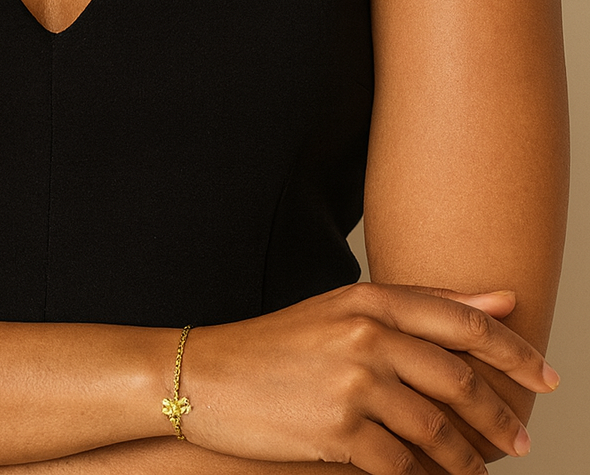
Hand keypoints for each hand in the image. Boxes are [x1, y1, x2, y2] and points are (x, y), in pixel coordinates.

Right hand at [180, 282, 558, 474]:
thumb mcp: (345, 310)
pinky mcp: (335, 432)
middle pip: (458, 378)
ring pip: (436, 429)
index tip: (548, 376)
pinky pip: (400, 467)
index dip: (514, 351)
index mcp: (368, 299)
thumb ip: (420, 305)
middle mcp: (364, 335)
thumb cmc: (279, 345)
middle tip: (521, 438)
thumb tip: (501, 301)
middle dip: (499, 415)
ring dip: (467, 459)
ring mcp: (350, 384)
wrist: (207, 377)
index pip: (461, 321)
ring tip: (478, 472)